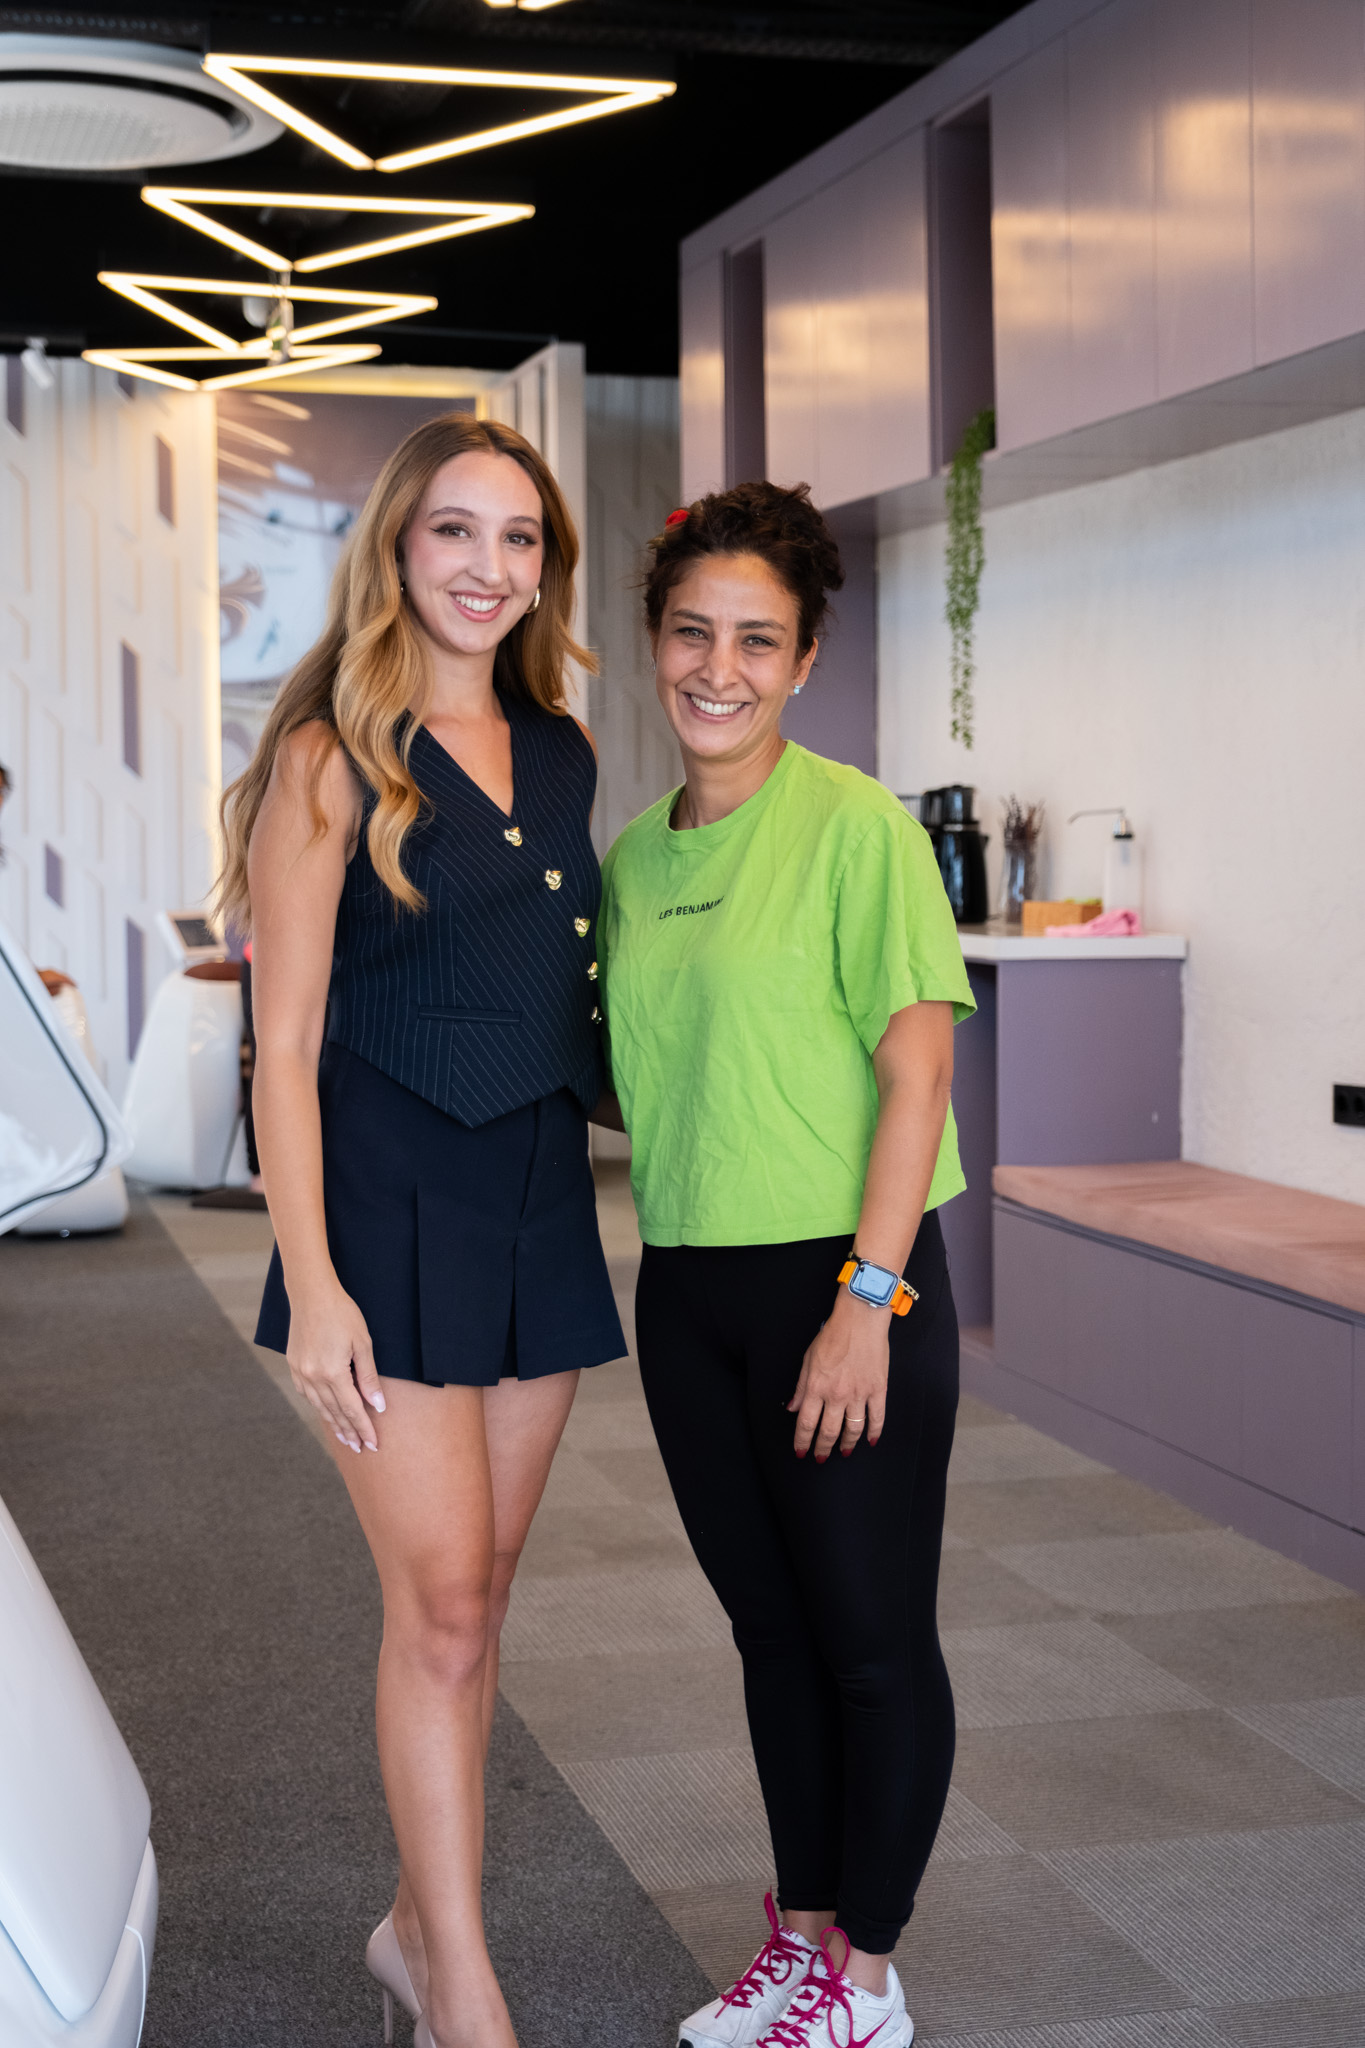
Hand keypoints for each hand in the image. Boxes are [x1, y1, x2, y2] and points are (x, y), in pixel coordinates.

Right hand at [286, 1276, 385, 1451]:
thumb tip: (377, 1405)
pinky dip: (319, 1407)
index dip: (364, 1428)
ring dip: (334, 1424)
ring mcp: (301, 1373)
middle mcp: (313, 1377)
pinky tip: (327, 1412)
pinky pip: (308, 1394)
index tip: (373, 1444)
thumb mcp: (363, 1343)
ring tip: (346, 1439)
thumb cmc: (342, 1314)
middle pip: (335, 1413)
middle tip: (361, 1448)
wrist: (311, 1294)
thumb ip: (369, 1377)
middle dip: (350, 1432)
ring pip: (320, 1406)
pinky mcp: (294, 1366)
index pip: (352, 1409)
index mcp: (332, 1373)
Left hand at [788, 1290, 888, 1460]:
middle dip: (822, 1449)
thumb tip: (793, 1408)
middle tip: (820, 1458)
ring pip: (852, 1429)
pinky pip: (876, 1418)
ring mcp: (859, 1394)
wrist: (860, 1320)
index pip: (806, 1423)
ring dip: (847, 1444)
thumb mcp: (808, 1360)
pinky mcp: (877, 1389)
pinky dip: (873, 1433)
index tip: (801, 1452)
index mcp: (816, 1387)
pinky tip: (870, 1441)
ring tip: (844, 1452)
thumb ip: (801, 1387)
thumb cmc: (832, 1336)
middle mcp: (837, 1395)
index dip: (802, 1441)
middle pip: (828, 1431)